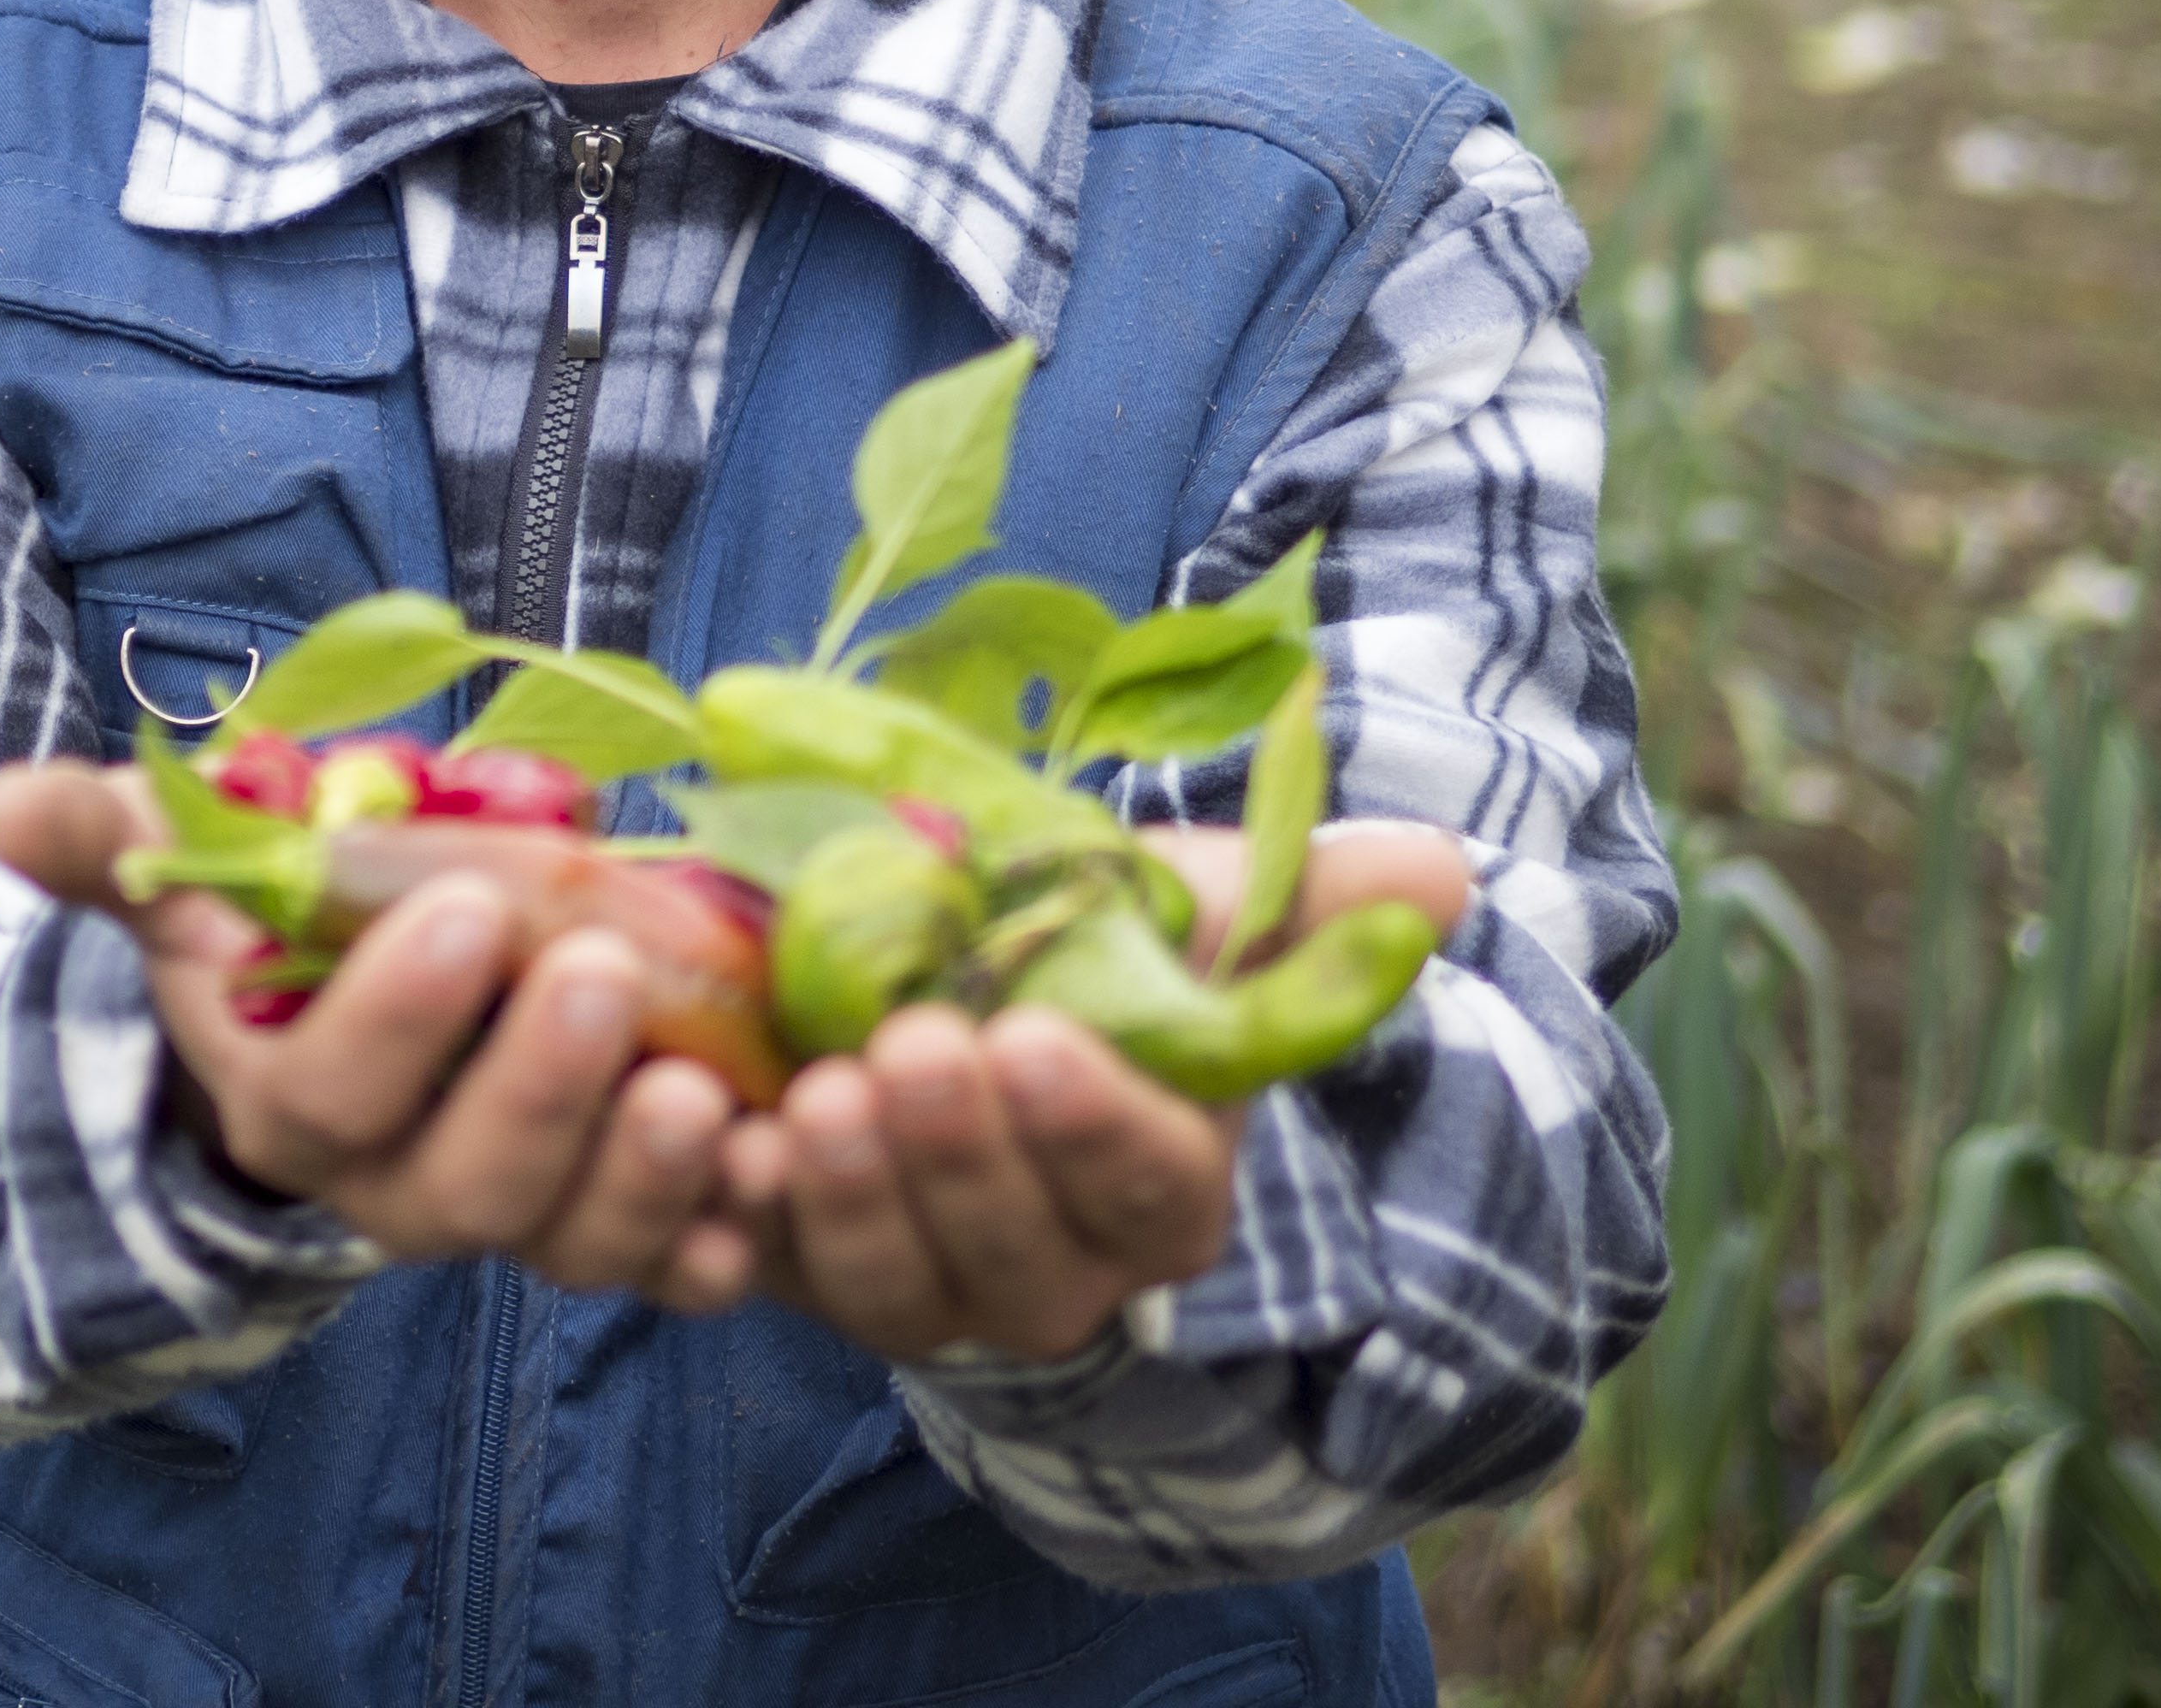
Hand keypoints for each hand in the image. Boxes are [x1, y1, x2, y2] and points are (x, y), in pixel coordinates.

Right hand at [0, 759, 760, 1312]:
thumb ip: (121, 842)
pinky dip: (718, 1238)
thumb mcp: (206, 873)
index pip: (330, 1090)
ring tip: (715, 1091)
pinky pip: (666, 1263)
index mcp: (292, 1101)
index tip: (468, 909)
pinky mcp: (613, 1224)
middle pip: (461, 1186)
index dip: (395, 1017)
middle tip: (602, 972)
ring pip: (569, 1241)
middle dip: (536, 1088)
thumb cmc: (293, 932)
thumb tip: (1, 810)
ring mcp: (513, 1215)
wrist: (377, 1010)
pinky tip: (772, 1182)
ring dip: (642, 1179)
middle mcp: (396, 1186)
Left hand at [718, 818, 1471, 1362]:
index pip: (1147, 1184)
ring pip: (897, 1285)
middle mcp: (1056, 1269)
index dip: (1093, 1126)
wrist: (961, 1005)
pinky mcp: (812, 1272)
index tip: (1036, 1037)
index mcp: (1163, 1189)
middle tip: (907, 1046)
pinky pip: (774, 1280)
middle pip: (1016, 1251)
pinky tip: (724, 1151)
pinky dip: (747, 1229)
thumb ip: (1307, 898)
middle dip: (960, 1155)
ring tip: (816, 1095)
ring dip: (853, 1199)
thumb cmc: (1101, 962)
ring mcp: (929, 1286)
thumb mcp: (1193, 912)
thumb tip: (1436, 873)